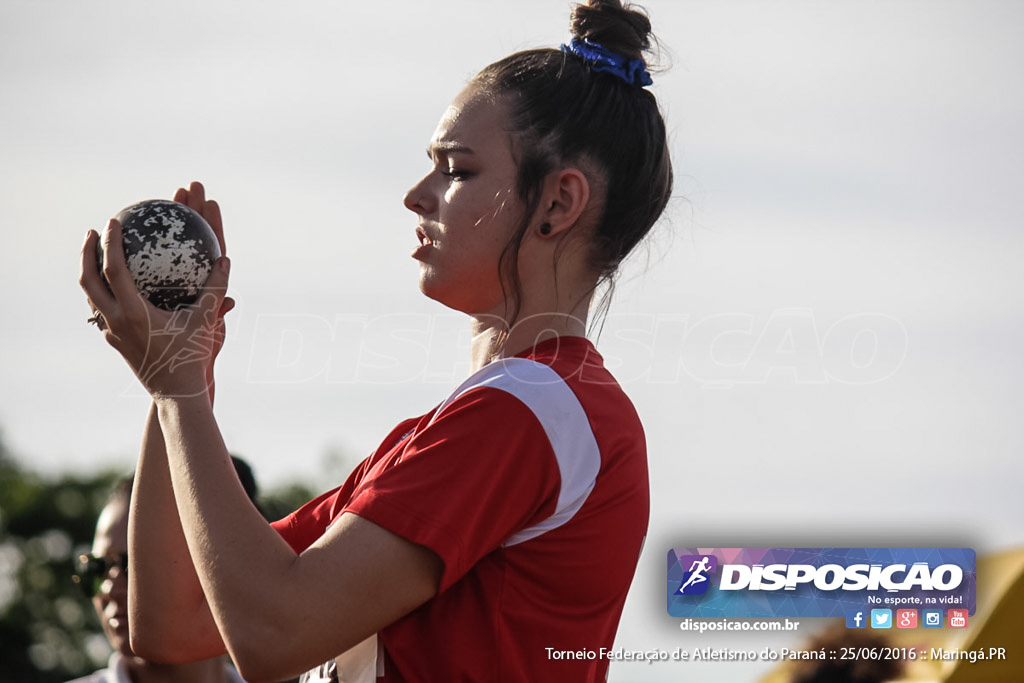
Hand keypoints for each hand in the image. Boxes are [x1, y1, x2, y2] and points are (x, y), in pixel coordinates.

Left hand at [80, 182, 231, 399]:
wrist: (175, 393)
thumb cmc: (192, 357)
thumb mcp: (205, 321)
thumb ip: (214, 290)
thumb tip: (226, 260)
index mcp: (134, 313)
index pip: (113, 270)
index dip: (111, 243)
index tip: (112, 222)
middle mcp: (115, 321)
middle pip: (88, 280)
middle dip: (87, 253)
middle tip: (94, 232)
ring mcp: (111, 332)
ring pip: (90, 296)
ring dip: (89, 272)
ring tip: (96, 254)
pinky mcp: (114, 340)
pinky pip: (99, 309)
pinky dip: (101, 291)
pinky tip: (114, 285)